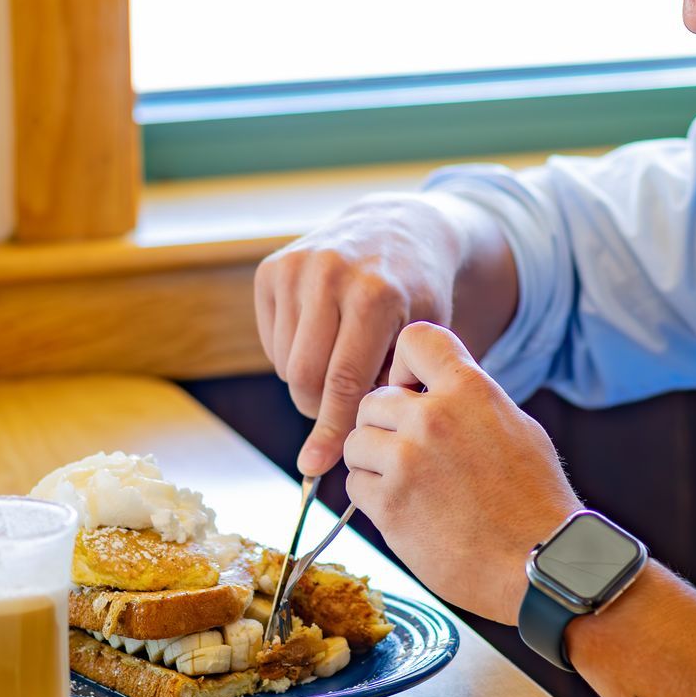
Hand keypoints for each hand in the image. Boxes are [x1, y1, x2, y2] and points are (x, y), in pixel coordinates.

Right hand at [254, 196, 469, 475]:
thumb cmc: (418, 297)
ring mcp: (298, 267)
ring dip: (308, 384)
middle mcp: (332, 273)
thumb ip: (394, 393)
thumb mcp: (424, 339)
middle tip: (343, 410)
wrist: (400, 229)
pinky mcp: (273, 267)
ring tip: (342, 368)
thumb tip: (341, 453)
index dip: (331, 429)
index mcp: (377, 294)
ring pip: (284, 364)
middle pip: (305, 377)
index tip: (315, 467)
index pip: (343, 381)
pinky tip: (324, 341)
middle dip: (320, 409)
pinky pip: (271, 343)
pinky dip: (292, 358)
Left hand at [343, 323, 577, 624]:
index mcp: (470, 390)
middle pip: (373, 400)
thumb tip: (435, 389)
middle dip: (385, 425)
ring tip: (408, 482)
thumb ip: (469, 401)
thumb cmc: (535, 500)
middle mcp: (433, 418)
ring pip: (355, 441)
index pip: (414, 339)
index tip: (409, 388)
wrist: (539, 562)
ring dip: (373, 461)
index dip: (403, 363)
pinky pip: (354, 485)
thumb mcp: (514, 426)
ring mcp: (407, 461)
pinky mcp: (389, 505)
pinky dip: (372, 496)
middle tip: (410, 453)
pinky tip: (406, 509)